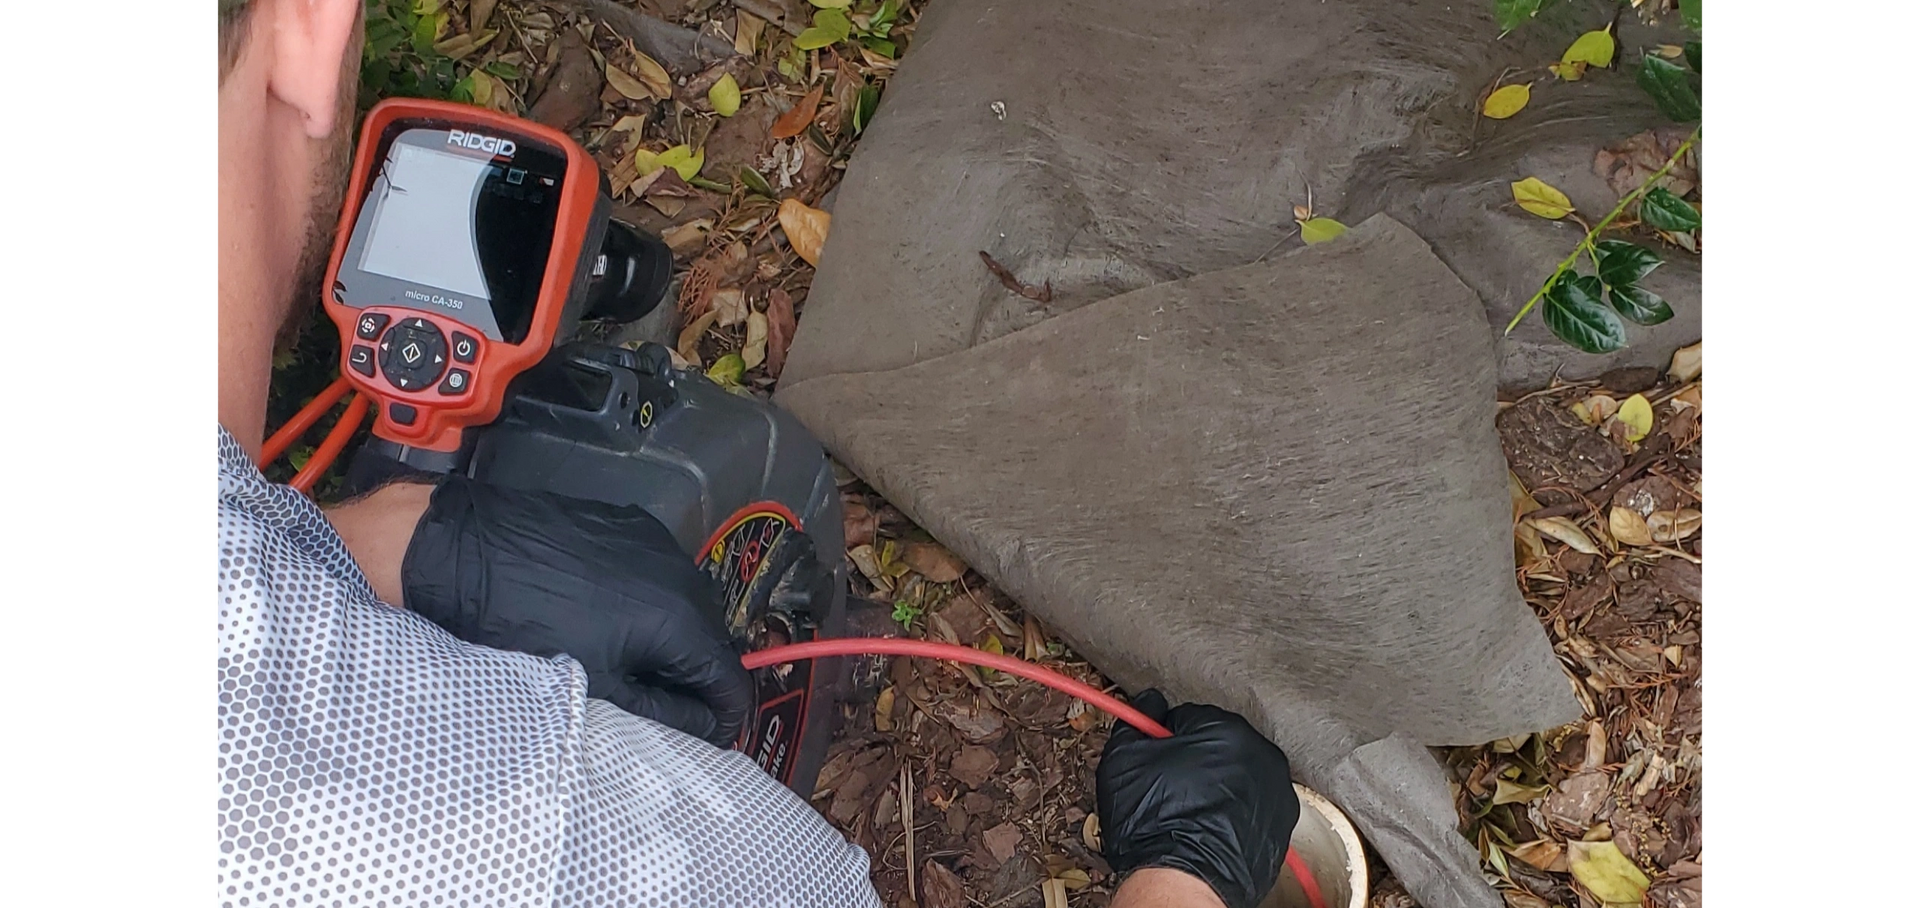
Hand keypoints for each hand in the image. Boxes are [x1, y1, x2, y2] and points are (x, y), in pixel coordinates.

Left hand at [401, 476, 753, 745]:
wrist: (461, 552)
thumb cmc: (521, 626)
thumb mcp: (596, 688)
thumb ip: (664, 714)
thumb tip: (709, 728)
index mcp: (680, 619)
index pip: (733, 680)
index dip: (722, 718)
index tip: (699, 736)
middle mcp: (682, 573)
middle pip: (712, 642)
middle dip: (691, 678)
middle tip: (650, 703)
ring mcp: (656, 543)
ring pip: (685, 607)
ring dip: (667, 639)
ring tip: (619, 658)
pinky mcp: (630, 524)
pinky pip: (657, 574)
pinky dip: (644, 601)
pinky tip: (601, 614)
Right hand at [1096, 690, 1298, 907]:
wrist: (1183, 881)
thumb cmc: (1155, 821)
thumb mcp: (1125, 759)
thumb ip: (1137, 721)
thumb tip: (1149, 704)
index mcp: (1225, 730)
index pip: (1188, 717)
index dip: (1165, 740)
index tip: (1155, 759)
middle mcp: (1261, 755)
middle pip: (1218, 744)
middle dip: (1196, 760)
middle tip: (1169, 788)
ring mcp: (1276, 792)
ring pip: (1237, 776)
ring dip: (1217, 786)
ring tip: (1190, 811)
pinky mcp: (1282, 826)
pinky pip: (1252, 807)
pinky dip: (1233, 813)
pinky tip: (1209, 827)